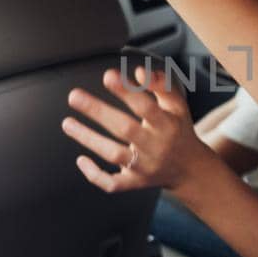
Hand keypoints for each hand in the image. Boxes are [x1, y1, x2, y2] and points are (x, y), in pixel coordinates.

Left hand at [62, 65, 208, 192]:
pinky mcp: (135, 182)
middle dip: (98, 112)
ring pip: (114, 154)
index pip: (146, 106)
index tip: (108, 76)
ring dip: (89, 139)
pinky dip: (95, 175)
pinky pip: (113, 183)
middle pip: (124, 128)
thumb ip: (161, 86)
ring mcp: (144, 167)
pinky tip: (81, 160)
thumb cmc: (178, 130)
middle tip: (74, 96)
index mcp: (167, 125)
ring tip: (67, 123)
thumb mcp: (178, 105)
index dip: (126, 92)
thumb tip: (139, 73)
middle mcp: (155, 146)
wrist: (189, 169)